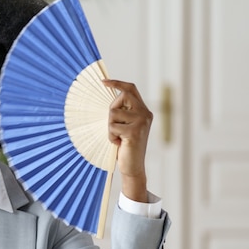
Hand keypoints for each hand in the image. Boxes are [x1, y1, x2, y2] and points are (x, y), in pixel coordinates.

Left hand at [104, 79, 152, 202]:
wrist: (133, 167)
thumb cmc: (126, 147)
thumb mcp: (125, 126)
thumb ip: (122, 113)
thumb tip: (109, 98)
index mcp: (143, 111)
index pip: (131, 89)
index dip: (117, 83)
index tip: (103, 82)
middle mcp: (145, 114)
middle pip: (121, 97)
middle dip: (111, 110)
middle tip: (113, 126)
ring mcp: (141, 122)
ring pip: (113, 113)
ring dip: (110, 127)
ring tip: (118, 138)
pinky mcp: (134, 131)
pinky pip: (112, 127)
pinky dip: (111, 137)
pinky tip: (119, 144)